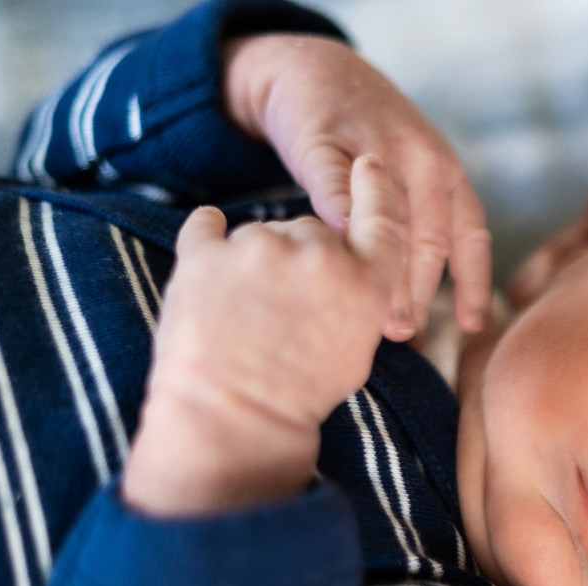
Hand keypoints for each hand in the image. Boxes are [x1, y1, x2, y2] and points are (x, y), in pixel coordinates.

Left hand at [122, 155, 404, 516]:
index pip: (382, 218)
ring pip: (262, 232)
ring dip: (256, 259)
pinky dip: (207, 234)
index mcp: (365, 280)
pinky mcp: (205, 253)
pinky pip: (205, 225)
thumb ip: (362, 302)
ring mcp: (258, 249)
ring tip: (246, 312)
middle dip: (302, 255)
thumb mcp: (355, 353)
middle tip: (285, 305)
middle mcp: (318, 254)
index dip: (376, 190)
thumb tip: (352, 279)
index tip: (370, 165)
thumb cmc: (300, 397)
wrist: (231, 419)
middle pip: (314, 228)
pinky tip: (210, 259)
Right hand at [223, 33, 490, 337]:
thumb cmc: (370, 144)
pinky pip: (334, 184)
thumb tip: (424, 313)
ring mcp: (374, 147)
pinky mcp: (324, 139)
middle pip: (427, 237)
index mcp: (449, 174)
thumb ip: (423, 230)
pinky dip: (338, 217)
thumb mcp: (414, 175)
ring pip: (385, 219)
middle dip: (417, 292)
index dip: (473, 283)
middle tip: (404, 334)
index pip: (470, 236)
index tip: (470, 325)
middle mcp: (422, 159)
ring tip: (370, 314)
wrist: (317, 71)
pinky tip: (339, 252)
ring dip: (380, 270)